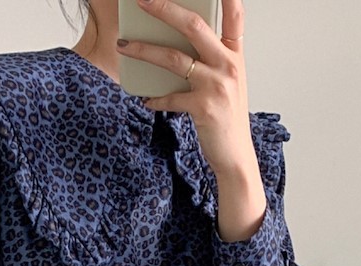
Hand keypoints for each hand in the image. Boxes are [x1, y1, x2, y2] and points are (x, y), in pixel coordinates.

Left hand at [116, 0, 254, 179]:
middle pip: (193, 26)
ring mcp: (216, 86)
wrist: (235, 156)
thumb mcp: (227, 83)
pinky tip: (145, 100)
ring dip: (144, 50)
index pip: (234, 15)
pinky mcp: (203, 107)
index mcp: (235, 55)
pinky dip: (155, 99)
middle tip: (143, 1)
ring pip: (173, 58)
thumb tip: (176, 44)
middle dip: (164, 9)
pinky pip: (170, 97)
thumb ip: (210, 61)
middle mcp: (228, 65)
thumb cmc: (227, 119)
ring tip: (124, 45)